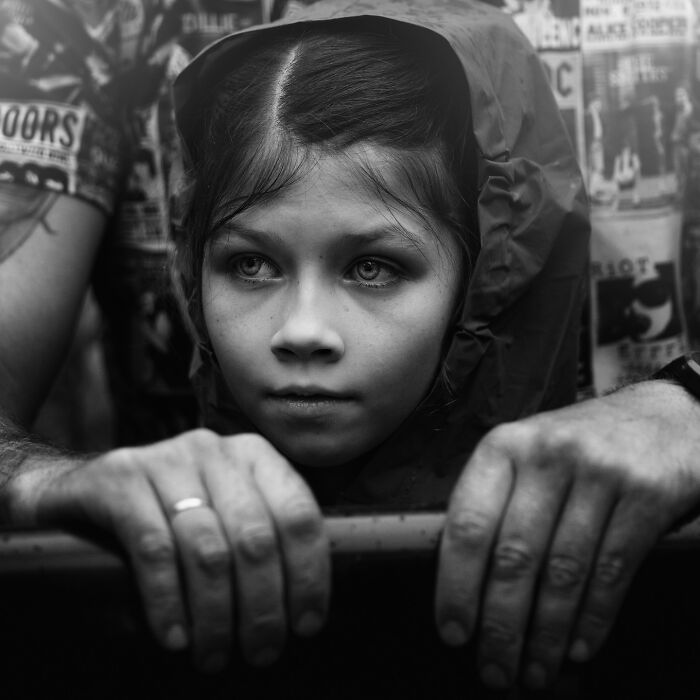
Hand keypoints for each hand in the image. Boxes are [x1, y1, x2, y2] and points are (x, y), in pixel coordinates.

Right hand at [22, 429, 329, 672]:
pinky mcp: (122, 478)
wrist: (88, 489)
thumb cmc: (173, 511)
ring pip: (208, 549)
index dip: (309, 574)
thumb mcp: (227, 511)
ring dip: (216, 614)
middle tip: (260, 652)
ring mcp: (168, 460)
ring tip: (214, 655)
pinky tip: (174, 636)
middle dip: (263, 606)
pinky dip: (167, 601)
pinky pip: (154, 548)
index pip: (299, 514)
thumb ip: (264, 538)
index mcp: (255, 457)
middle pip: (255, 537)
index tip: (306, 623)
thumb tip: (303, 607)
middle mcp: (216, 451)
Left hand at [435, 380, 699, 689]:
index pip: (468, 523)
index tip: (453, 631)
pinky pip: (612, 572)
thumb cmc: (577, 446)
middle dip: (501, 625)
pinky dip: (593, 620)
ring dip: (546, 635)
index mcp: (504, 446)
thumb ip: (496, 502)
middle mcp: (547, 455)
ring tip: (534, 672)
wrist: (663, 415)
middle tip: (494, 670)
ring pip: (563, 572)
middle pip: (515, 556)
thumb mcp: (526, 454)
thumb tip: (463, 584)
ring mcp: (599, 473)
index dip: (456, 584)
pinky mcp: (646, 495)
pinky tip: (578, 648)